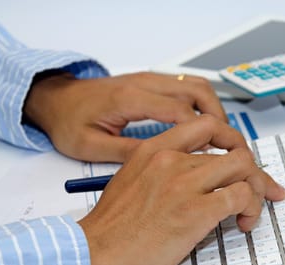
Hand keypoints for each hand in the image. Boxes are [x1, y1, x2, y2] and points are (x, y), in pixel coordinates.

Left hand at [23, 71, 226, 162]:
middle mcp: (144, 83)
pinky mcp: (150, 82)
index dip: (207, 135)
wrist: (54, 100)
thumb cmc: (68, 122)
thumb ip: (129, 153)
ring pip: (196, 85)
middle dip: (220, 118)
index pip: (182, 112)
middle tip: (230, 146)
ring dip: (215, 109)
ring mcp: (148, 79)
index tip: (221, 155)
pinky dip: (202, 105)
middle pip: (198, 91)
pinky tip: (203, 127)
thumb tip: (166, 164)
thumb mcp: (91, 147)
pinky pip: (186, 87)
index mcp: (130, 99)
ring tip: (222, 138)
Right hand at [78, 116, 284, 264]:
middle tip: (261, 189)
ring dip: (256, 191)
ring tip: (249, 212)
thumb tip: (199, 178)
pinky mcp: (194, 212)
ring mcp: (183, 184)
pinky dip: (251, 209)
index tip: (242, 157)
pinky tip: (242, 223)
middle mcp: (171, 160)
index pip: (208, 126)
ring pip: (244, 169)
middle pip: (234, 151)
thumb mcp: (132, 181)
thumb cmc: (110, 228)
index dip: (233, 140)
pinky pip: (240, 197)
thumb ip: (163, 171)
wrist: (92, 255)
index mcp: (154, 149)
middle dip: (255, 172)